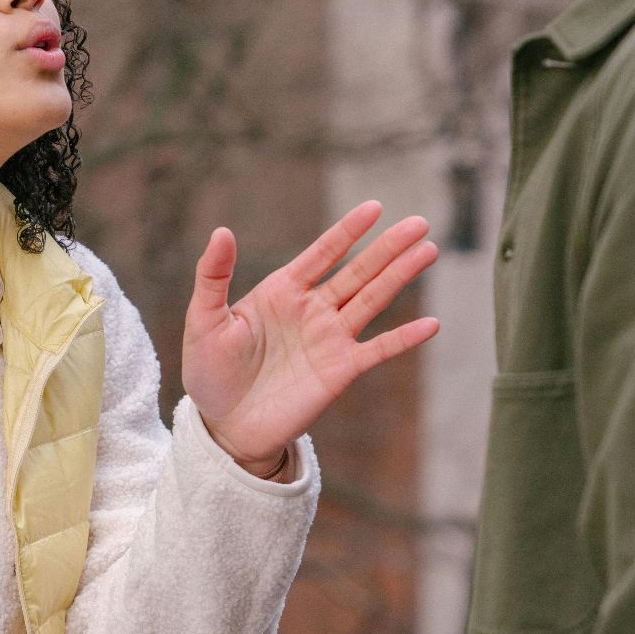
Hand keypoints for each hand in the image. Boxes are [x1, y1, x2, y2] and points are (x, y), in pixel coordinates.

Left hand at [181, 201, 440, 475]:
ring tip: (429, 250)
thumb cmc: (210, 372)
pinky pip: (378, 350)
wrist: (224, 426)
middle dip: (388, 247)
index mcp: (282, 291)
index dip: (348, 231)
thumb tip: (221, 231)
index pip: (322, 253)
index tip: (374, 207)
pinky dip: (404, 337)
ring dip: (401, 276)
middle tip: (419, 222)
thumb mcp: (203, 320)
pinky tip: (431, 324)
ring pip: (373, 300)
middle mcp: (312, 310)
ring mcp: (329, 339)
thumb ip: (213, 276)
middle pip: (358, 271)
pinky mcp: (340, 371)